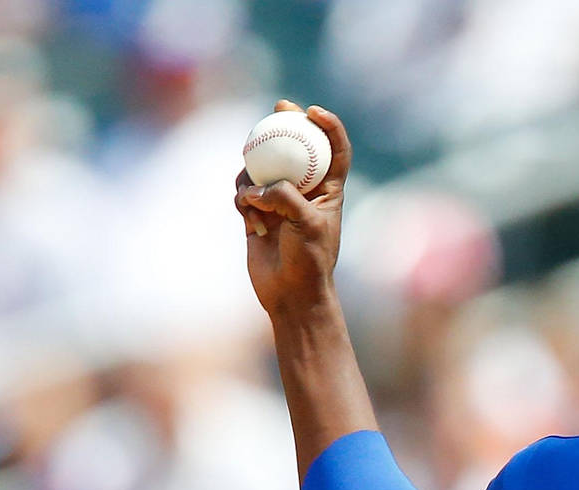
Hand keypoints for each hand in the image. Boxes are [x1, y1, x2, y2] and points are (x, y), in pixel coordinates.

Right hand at [235, 102, 352, 317]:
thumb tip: (259, 186)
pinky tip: (249, 221)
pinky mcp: (256, 212)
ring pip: (261, 168)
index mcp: (329, 190)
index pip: (335, 150)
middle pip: (295, 147)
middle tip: (278, 107)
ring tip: (255, 202)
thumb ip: (286, 198)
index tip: (313, 112)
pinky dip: (243, 200)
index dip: (329, 126)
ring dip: (253, 176)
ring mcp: (278, 200)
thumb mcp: (307, 226)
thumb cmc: (310, 261)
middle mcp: (304, 191)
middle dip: (286, 124)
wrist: (290, 293)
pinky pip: (243, 192)